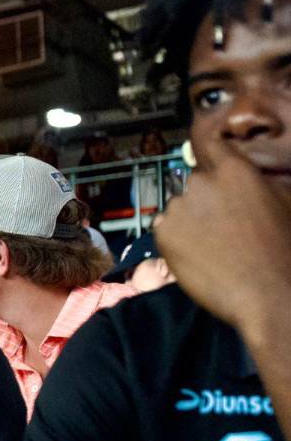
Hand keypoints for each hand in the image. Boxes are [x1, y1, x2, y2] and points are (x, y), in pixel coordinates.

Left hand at [154, 134, 290, 339]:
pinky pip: (166, 229)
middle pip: (196, 182)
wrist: (268, 294)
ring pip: (180, 207)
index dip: (211, 158)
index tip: (211, 163)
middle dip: (205, 198)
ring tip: (213, 245)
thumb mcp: (284, 202)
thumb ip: (257, 182)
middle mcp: (201, 182)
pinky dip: (176, 239)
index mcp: (235, 171)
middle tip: (222, 225)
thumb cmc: (283, 250)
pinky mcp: (162, 232)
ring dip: (190, 219)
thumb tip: (245, 177)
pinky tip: (199, 255)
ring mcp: (178, 207)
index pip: (211, 146)